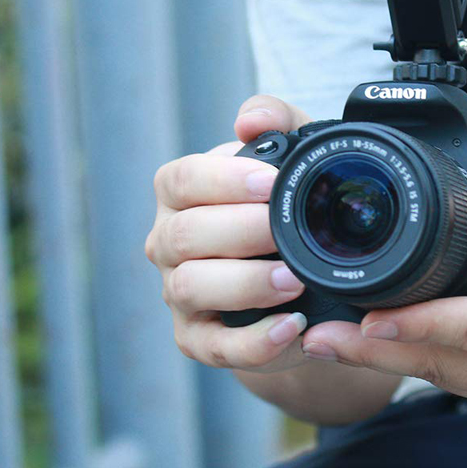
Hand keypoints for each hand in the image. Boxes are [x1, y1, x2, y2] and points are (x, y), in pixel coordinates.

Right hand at [145, 95, 312, 372]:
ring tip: (294, 280)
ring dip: (245, 285)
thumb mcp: (289, 157)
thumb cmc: (283, 203)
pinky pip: (216, 348)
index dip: (221, 179)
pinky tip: (292, 328)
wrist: (296, 273)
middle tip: (285, 232)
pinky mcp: (199, 339)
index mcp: (183, 193)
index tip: (270, 182)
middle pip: (183, 235)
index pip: (180, 180)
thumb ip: (277, 121)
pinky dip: (254, 342)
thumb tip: (250, 120)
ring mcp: (179, 293)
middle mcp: (170, 242)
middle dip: (238, 232)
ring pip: (191, 289)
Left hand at [300, 181, 466, 418]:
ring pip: (449, 379)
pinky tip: (379, 345)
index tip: (363, 316)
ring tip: (330, 339)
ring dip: (389, 362)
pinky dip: (419, 362)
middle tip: (317, 335)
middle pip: (450, 365)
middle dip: (379, 352)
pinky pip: (463, 381)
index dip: (417, 323)